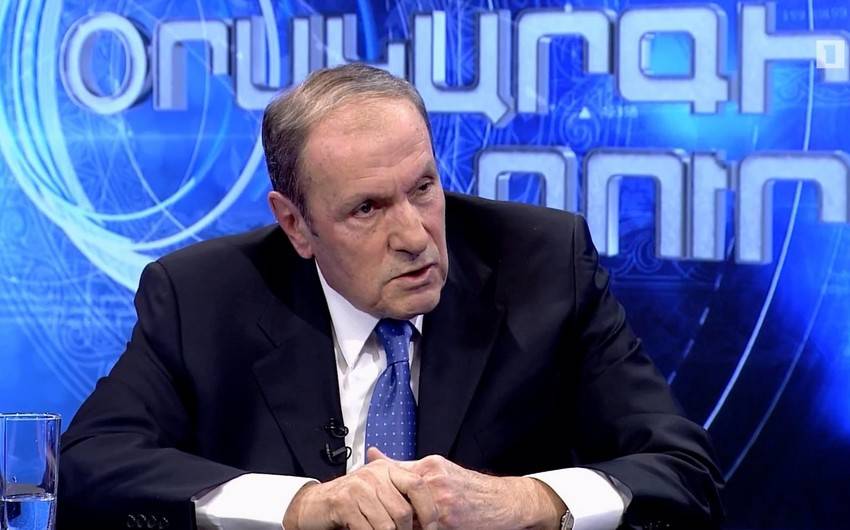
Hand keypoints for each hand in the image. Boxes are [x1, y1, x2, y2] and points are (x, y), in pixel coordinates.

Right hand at [283, 454, 438, 529]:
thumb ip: (400, 495)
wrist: (316, 504)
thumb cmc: (352, 500)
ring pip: (387, 525)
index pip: (418, 485)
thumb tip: (432, 515)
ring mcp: (358, 488)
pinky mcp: (344, 503)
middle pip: (403, 511)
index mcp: (387, 469)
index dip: (429, 509)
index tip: (433, 527)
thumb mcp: (379, 490)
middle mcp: (374, 474)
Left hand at [373, 451, 564, 529]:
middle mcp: (433, 480)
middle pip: (395, 497)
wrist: (503, 501)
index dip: (376, 491)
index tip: (363, 500)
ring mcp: (441, 501)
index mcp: (429, 466)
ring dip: (398, 523)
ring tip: (391, 526)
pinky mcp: (448, 520)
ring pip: (406, 516)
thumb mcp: (438, 469)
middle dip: (385, 511)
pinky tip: (415, 529)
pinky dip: (416, 529)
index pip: (391, 476)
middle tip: (375, 519)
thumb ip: (404, 464)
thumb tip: (373, 453)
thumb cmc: (468, 487)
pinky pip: (422, 528)